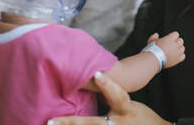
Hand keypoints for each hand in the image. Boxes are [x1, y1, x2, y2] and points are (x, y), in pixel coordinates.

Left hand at [47, 71, 171, 124]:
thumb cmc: (141, 117)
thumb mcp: (129, 105)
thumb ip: (111, 97)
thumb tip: (94, 83)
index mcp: (125, 109)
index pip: (117, 95)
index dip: (108, 84)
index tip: (97, 73)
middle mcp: (119, 124)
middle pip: (93, 124)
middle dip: (71, 122)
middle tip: (51, 121)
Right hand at [153, 31, 184, 67]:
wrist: (153, 60)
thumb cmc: (152, 50)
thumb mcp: (151, 41)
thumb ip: (154, 36)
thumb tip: (156, 34)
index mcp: (169, 39)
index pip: (176, 34)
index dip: (173, 36)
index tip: (170, 39)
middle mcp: (174, 45)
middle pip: (181, 40)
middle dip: (177, 42)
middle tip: (172, 45)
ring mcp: (177, 52)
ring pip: (182, 48)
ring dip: (179, 48)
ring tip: (174, 51)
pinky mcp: (177, 59)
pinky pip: (183, 56)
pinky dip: (180, 55)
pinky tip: (176, 56)